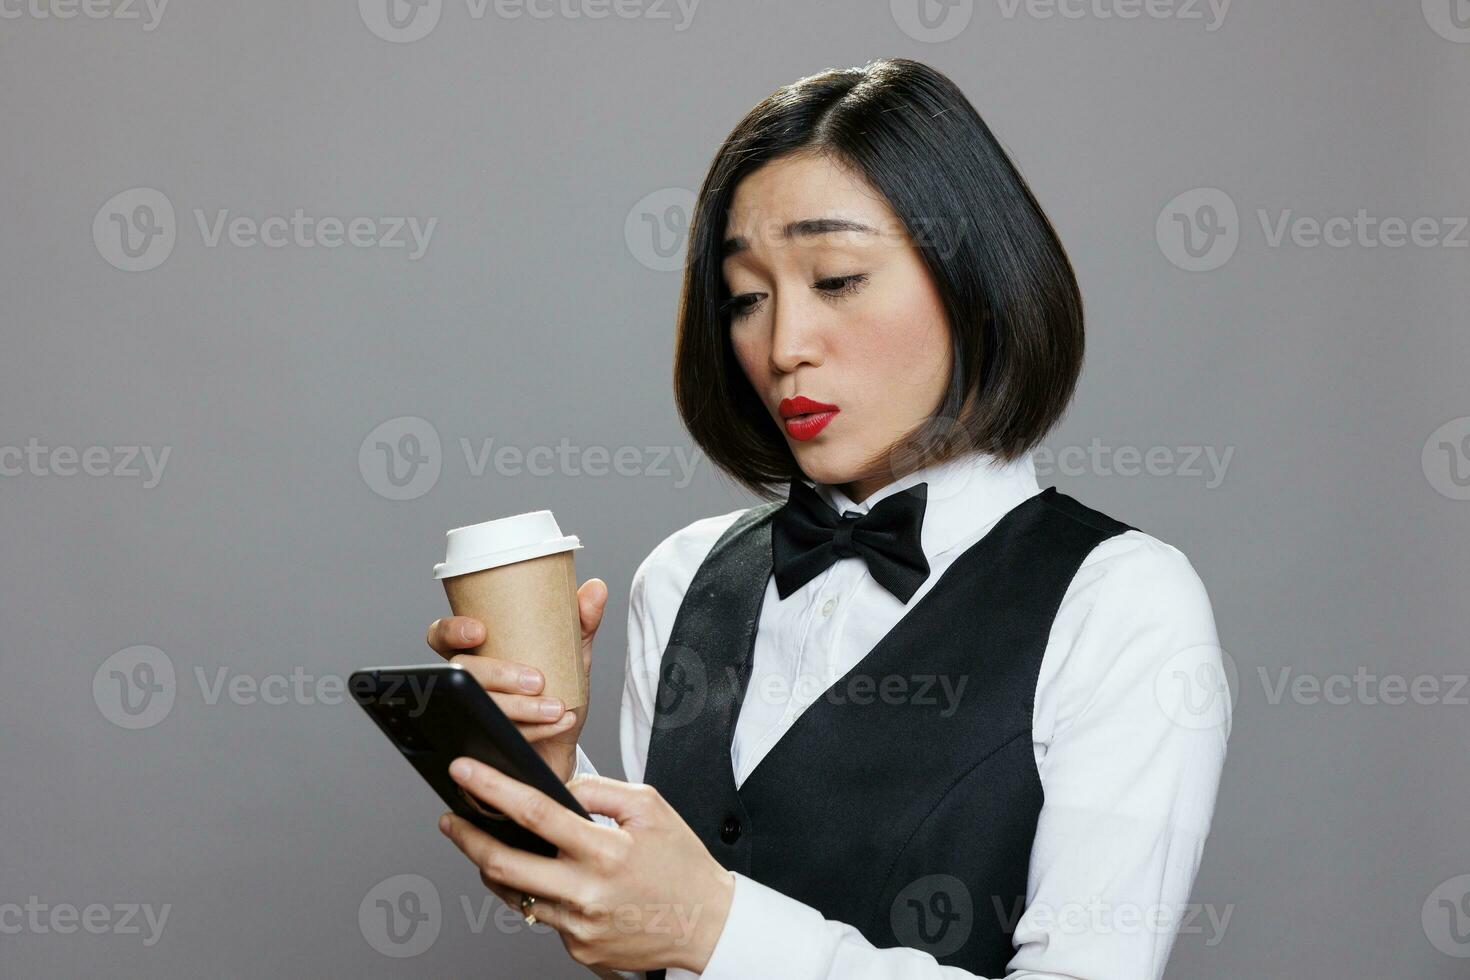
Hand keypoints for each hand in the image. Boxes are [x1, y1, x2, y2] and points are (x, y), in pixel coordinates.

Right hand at [427, 578, 607, 782]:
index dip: (451, 630)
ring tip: (556, 707)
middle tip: (537, 680)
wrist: (563, 741)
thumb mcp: (572, 652)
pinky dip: (535, 729)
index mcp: (476, 650)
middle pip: (463, 673)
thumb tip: (596, 587)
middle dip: (498, 675)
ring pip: (480, 706)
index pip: (441, 634)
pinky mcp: (484, 740)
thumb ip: (583, 620)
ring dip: (520, 708)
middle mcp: (469, 679)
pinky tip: (560, 722)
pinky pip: (500, 735)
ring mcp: (473, 711)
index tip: (479, 630)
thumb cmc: (557, 687)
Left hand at [438, 758, 735, 974]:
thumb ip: (600, 791)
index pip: (535, 813)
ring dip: (496, 867)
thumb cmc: (682, 864)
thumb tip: (560, 784)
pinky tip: (552, 880)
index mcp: (605, 851)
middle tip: (451, 820)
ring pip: (516, 894)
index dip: (493, 790)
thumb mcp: (651, 808)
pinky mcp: (578, 948)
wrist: (707, 924)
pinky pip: (544, 915)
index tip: (465, 774)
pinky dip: (541, 893)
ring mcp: (579, 925)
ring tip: (489, 845)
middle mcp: (587, 892)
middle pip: (504, 864)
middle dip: (468, 838)